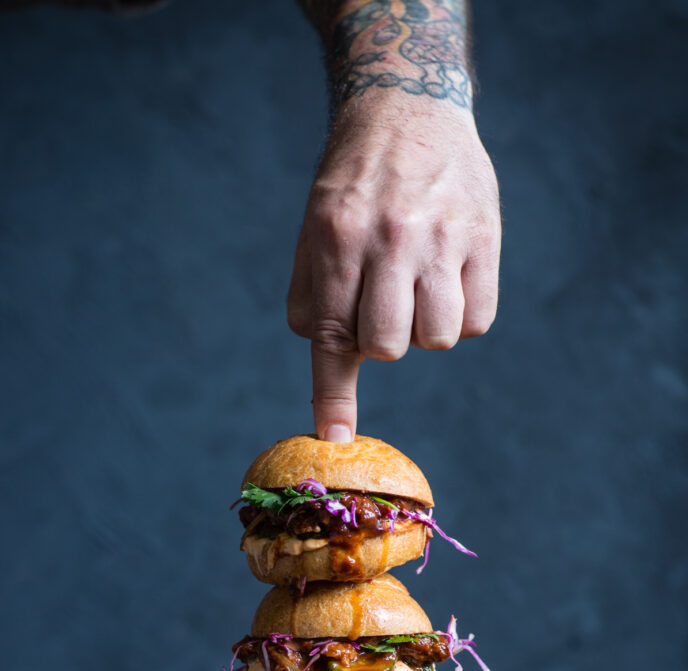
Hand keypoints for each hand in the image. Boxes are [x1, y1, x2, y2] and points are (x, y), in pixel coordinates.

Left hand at [287, 95, 500, 441]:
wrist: (410, 106)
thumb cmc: (353, 183)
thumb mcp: (314, 228)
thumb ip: (311, 297)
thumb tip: (327, 365)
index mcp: (337, 238)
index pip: (330, 333)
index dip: (333, 394)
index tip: (336, 438)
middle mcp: (390, 239)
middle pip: (386, 346)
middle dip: (379, 341)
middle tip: (381, 303)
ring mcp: (443, 238)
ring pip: (437, 339)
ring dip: (423, 329)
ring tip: (417, 286)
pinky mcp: (485, 238)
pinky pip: (478, 321)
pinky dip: (462, 316)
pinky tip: (448, 281)